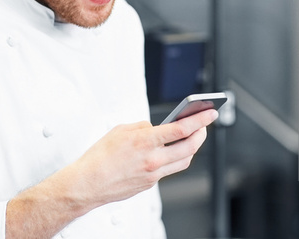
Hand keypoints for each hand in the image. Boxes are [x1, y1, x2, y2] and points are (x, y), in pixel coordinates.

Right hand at [65, 108, 218, 209]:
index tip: (210, 113)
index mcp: (145, 142)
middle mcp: (153, 160)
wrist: (88, 183)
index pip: (181, 129)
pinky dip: (174, 158)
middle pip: (189, 147)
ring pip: (183, 161)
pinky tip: (172, 151)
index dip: (200, 120)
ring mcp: (153, 174)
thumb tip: (155, 128)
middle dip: (201, 134)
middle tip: (203, 126)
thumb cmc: (99, 157)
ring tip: (192, 137)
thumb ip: (142, 127)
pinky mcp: (150, 184)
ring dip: (192, 148)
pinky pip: (169, 170)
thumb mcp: (120, 130)